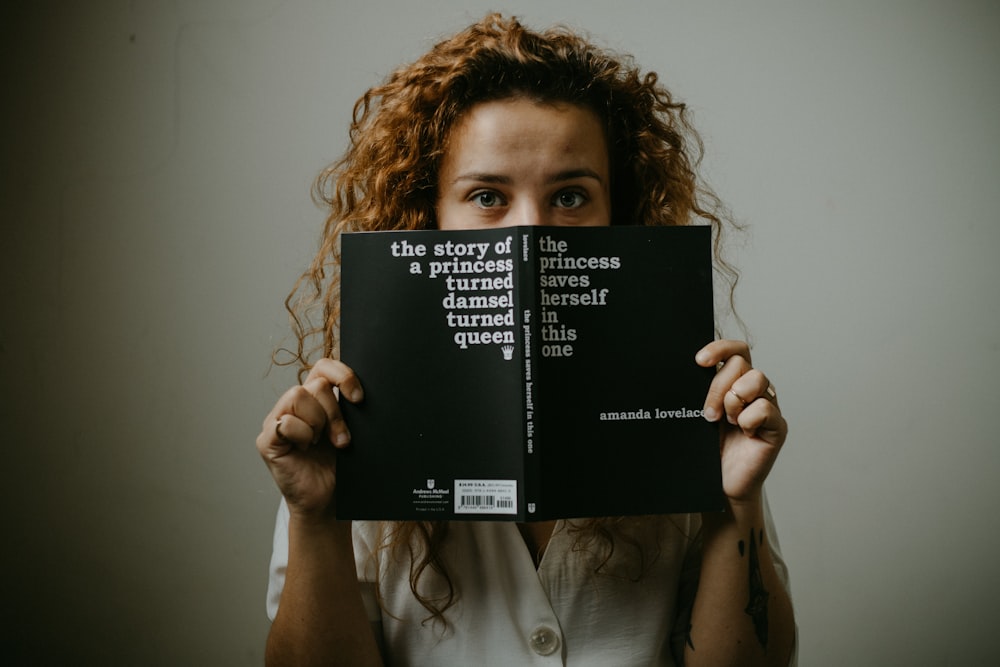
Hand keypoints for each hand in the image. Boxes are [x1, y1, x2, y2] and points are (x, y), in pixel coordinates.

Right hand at [255, 359, 363, 517]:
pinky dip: (302, 435)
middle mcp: (293, 405)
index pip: (323, 366)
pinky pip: (285, 422)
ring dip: (319, 422)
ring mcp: (277, 421)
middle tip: (341, 439)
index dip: (342, 375)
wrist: (327, 500)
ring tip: (322, 444)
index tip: (358, 399)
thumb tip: (359, 391)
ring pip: (298, 395)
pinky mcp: (266, 440)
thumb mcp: (349, 430)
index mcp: (314, 398)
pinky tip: (305, 450)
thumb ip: (348, 407)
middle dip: (335, 413)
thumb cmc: (338, 467)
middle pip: (315, 385)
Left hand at [696, 340, 786, 503]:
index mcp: (736, 382)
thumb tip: (696, 368)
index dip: (720, 348)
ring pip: (756, 379)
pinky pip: (765, 408)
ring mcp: (769, 406)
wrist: (721, 484)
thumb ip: (703, 391)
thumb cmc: (710, 448)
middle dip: (717, 386)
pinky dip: (748, 421)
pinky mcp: (778, 426)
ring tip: (728, 423)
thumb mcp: (701, 413)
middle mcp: (755, 390)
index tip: (700, 361)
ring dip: (734, 402)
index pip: (736, 350)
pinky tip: (744, 434)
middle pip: (741, 363)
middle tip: (708, 414)